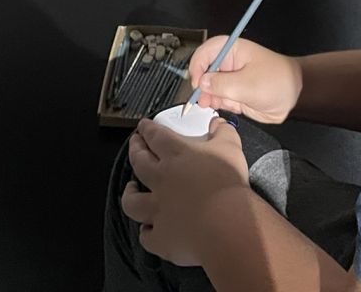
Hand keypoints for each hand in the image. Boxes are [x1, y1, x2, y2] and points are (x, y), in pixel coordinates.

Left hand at [121, 116, 246, 265]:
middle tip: (135, 145)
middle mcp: (161, 180)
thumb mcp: (231, 148)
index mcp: (176, 155)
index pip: (155, 136)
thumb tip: (218, 123)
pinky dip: (146, 232)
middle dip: (134, 150)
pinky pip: (146, 236)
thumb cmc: (228, 183)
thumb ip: (223, 131)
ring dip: (129, 194)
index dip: (147, 129)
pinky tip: (148, 229)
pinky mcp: (161, 236)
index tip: (142, 126)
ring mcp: (158, 209)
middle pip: (138, 162)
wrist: (227, 224)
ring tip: (132, 189)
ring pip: (132, 201)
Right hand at [188, 36, 301, 122]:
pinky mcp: (234, 93)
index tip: (197, 82)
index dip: (198, 66)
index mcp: (232, 50)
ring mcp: (231, 79)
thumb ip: (222, 84)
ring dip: (211, 96)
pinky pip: (220, 98)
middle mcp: (229, 63)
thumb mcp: (248, 84)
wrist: (294, 97)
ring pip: (210, 87)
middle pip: (205, 70)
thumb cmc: (278, 81)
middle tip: (202, 98)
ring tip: (215, 103)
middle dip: (203, 85)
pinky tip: (229, 105)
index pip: (206, 52)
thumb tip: (202, 83)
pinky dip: (221, 103)